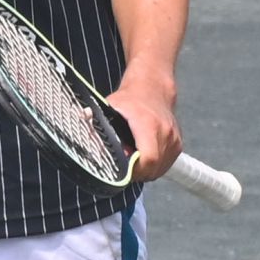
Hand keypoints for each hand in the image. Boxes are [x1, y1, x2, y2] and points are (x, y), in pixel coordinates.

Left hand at [106, 68, 182, 183]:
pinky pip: (164, 165)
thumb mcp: (108, 107)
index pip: (148, 160)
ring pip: (159, 170)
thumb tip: (81, 133)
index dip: (133, 171)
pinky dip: (153, 166)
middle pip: (153, 169)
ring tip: (131, 158)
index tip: (121, 169)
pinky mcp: (178, 144)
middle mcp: (165, 133)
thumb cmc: (129, 99)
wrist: (153, 87)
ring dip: (144, 171)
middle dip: (135, 173)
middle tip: (122, 165)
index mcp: (149, 125)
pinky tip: (141, 155)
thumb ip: (95, 122)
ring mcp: (174, 139)